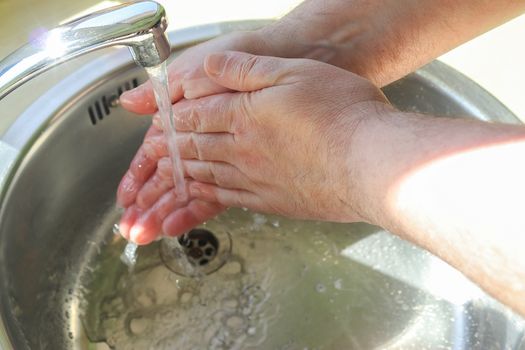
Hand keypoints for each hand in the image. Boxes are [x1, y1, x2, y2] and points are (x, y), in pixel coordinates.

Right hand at [116, 32, 275, 243]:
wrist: (289, 56)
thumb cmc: (244, 55)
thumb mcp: (199, 67)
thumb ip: (164, 91)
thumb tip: (129, 103)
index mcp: (184, 116)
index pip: (155, 152)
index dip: (138, 176)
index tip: (126, 197)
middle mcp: (199, 139)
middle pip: (167, 177)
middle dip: (146, 202)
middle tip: (130, 227)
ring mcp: (220, 155)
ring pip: (186, 189)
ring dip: (164, 210)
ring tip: (145, 233)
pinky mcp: (241, 166)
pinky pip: (214, 193)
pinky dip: (194, 209)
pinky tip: (177, 224)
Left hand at [133, 51, 390, 239]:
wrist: (372, 163)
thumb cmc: (342, 114)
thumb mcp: (292, 71)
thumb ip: (245, 68)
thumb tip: (210, 66)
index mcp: (243, 114)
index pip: (193, 115)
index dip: (171, 117)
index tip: (157, 121)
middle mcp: (242, 149)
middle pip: (193, 149)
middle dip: (168, 150)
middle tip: (150, 155)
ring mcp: (255, 179)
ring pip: (204, 176)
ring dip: (178, 179)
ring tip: (163, 181)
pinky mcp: (272, 201)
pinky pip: (226, 199)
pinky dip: (204, 199)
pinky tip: (201, 198)